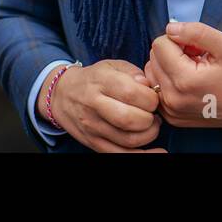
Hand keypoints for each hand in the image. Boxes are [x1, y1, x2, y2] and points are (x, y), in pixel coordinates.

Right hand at [38, 60, 164, 152]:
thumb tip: (149, 86)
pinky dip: (144, 155)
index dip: (150, 98)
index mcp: (101, 81)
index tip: (153, 97)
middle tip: (153, 113)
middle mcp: (94, 105)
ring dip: (149, 134)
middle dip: (150, 118)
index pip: (130, 92)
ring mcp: (93, 127)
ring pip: (129, 139)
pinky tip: (159, 153)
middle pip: (130, 119)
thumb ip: (132, 72)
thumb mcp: (111, 66)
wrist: (62, 94)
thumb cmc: (93, 79)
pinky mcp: (94, 143)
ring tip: (151, 125)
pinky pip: (122, 155)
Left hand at [143, 21, 221, 131]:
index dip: (178, 39)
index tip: (196, 48)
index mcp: (184, 80)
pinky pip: (156, 87)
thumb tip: (170, 28)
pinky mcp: (169, 115)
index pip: (160, 44)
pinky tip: (186, 83)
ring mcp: (169, 109)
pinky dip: (167, 80)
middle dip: (172, 51)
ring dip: (168, 65)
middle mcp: (172, 98)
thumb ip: (197, 31)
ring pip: (152, 71)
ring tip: (191, 70)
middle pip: (154, 56)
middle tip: (195, 58)